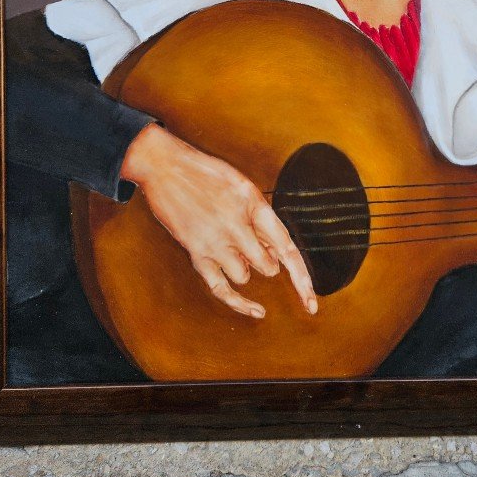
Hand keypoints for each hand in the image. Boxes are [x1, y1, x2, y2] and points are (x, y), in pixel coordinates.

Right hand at [120, 124, 316, 319]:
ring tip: (228, 241)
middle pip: (267, 266)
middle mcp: (237, 225)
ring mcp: (215, 241)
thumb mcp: (243, 184)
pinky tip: (257, 310)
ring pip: (245, 276)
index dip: (302, 277)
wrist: (165, 166)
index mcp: (254, 204)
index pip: (286, 247)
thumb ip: (261, 216)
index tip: (311, 302)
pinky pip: (221, 289)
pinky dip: (240, 303)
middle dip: (265, 260)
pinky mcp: (195, 252)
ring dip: (244, 267)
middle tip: (251, 240)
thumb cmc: (206, 172)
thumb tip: (275, 251)